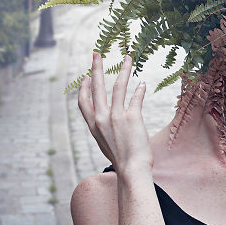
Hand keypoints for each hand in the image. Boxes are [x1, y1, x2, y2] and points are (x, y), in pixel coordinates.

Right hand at [78, 53, 151, 172]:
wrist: (131, 170)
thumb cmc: (122, 160)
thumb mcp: (105, 144)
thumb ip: (104, 130)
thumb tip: (108, 121)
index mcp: (93, 126)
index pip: (83, 102)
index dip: (84, 87)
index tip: (86, 76)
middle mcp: (101, 119)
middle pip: (96, 87)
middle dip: (96, 68)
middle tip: (97, 54)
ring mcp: (115, 116)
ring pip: (118, 86)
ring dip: (123, 69)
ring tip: (128, 57)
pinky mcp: (131, 117)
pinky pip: (136, 97)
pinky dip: (139, 89)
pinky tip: (142, 84)